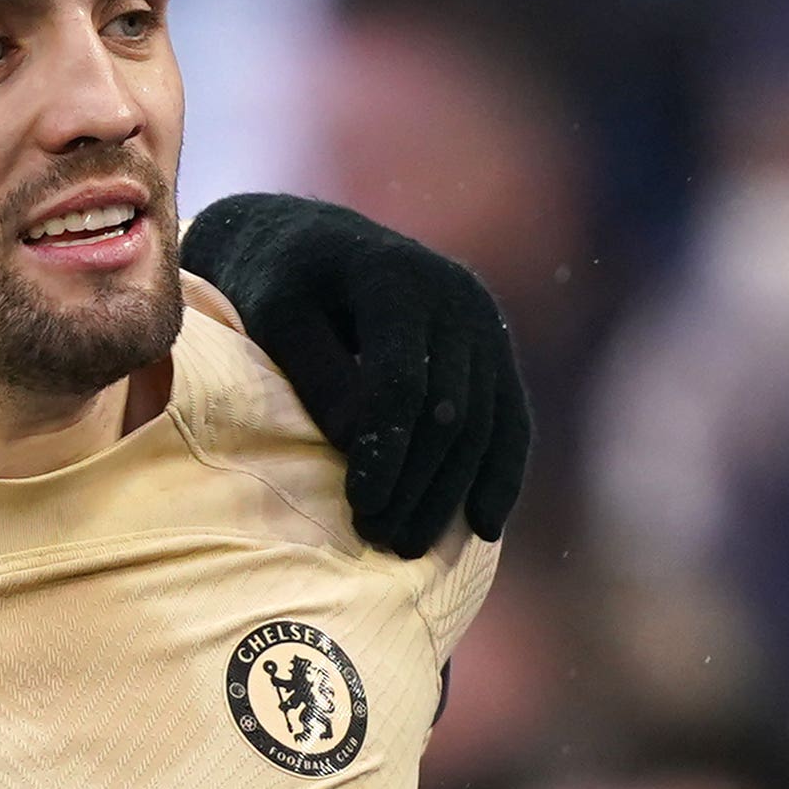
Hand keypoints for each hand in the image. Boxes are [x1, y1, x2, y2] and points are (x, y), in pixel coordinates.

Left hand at [182, 194, 529, 553]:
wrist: (310, 241)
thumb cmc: (278, 284)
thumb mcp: (277, 319)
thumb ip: (317, 375)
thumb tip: (359, 443)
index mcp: (398, 279)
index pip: (404, 380)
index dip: (386, 450)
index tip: (360, 505)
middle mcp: (456, 296)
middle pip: (450, 409)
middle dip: (416, 483)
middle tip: (378, 539)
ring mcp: (484, 322)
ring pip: (484, 423)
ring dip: (451, 493)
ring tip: (409, 547)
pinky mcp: (495, 349)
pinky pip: (510, 419)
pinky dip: (500, 475)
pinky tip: (484, 528)